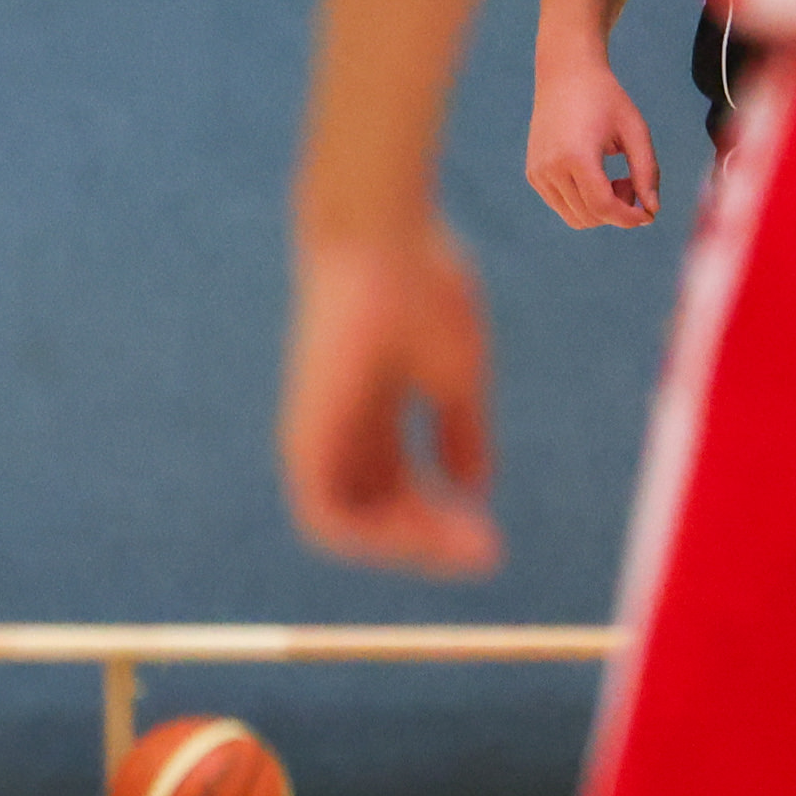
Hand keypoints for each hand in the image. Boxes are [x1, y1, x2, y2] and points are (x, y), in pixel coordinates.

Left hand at [280, 225, 500, 576]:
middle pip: (379, 511)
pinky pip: (325, 516)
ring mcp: (317, 433)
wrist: (380, 241)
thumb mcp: (457, 374)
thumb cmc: (422, 289)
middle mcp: (339, 428)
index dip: (441, 521)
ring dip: (408, 546)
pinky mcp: (304, 435)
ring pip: (351, 522)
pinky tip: (425, 537)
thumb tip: (472, 489)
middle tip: (488, 553)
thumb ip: (461, 432)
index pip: (398, 488)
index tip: (491, 541)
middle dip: (433, 541)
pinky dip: (373, 537)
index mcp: (370, 411)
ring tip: (465, 548)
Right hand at [526, 46, 662, 227]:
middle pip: (589, 216)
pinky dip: (584, 202)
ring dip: (601, 210)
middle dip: (618, 211)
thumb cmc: (606, 99)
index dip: (629, 218)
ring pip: (575, 217)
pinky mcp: (534, 174)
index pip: (602, 207)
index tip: (649, 215)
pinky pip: (562, 205)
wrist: (566, 76)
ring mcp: (538, 173)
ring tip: (614, 180)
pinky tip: (597, 177)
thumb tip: (652, 209)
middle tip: (632, 183)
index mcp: (576, 156)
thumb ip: (647, 172)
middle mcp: (550, 169)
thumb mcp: (635, 131)